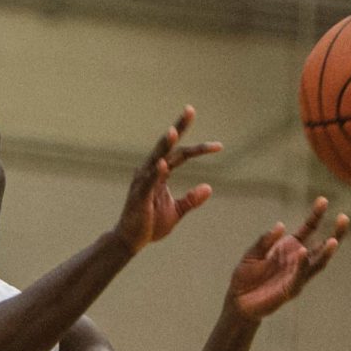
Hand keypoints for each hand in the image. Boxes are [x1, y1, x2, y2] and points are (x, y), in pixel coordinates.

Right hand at [116, 106, 221, 253]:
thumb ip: (191, 199)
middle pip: (167, 146)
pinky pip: (147, 182)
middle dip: (178, 127)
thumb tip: (209, 187)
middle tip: (190, 109)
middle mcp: (150, 172)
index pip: (181, 155)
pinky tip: (163, 164)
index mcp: (160, 173)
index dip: (199, 149)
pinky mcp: (138, 197)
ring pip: (156, 159)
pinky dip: (155, 173)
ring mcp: (143, 182)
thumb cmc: (150, 225)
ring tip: (173, 131)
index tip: (219, 146)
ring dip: (164, 145)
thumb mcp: (176, 211)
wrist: (131, 241)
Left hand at [227, 197, 348, 320]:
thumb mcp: (253, 254)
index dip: (316, 215)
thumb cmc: (246, 277)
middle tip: (344, 218)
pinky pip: (298, 277)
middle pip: (322, 246)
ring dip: (326, 254)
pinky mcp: (289, 290)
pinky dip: (301, 265)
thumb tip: (280, 225)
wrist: (238, 301)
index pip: (308, 229)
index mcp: (290, 248)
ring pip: (317, 264)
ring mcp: (296, 276)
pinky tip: (302, 253)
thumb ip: (265, 241)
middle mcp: (298, 261)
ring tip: (334, 241)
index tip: (323, 200)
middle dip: (335, 234)